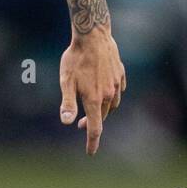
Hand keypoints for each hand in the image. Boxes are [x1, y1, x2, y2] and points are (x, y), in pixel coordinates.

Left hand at [59, 28, 125, 154]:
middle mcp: (108, 94)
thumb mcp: (66, 81)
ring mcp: (116, 84)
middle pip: (103, 117)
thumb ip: (67, 103)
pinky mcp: (120, 74)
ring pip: (112, 105)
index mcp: (94, 99)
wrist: (93, 35)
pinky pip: (118, 91)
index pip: (95, 128)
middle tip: (80, 124)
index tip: (90, 153)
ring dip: (103, 110)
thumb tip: (66, 122)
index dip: (92, 142)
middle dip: (92, 123)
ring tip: (92, 108)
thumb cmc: (76, 58)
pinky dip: (111, 96)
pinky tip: (104, 92)